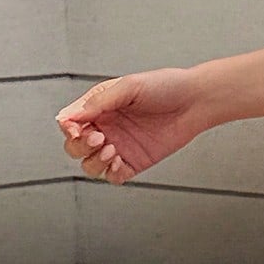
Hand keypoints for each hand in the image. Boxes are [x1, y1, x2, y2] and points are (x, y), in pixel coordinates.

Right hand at [54, 68, 210, 183]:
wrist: (194, 101)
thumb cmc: (165, 86)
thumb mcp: (129, 86)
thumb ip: (100, 101)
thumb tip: (72, 116)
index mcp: (99, 107)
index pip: (70, 122)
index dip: (68, 128)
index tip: (77, 128)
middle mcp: (106, 127)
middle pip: (75, 147)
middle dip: (80, 146)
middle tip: (99, 137)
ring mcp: (119, 147)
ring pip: (90, 165)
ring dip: (94, 161)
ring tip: (111, 150)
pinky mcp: (134, 162)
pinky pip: (113, 176)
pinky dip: (111, 174)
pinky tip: (119, 162)